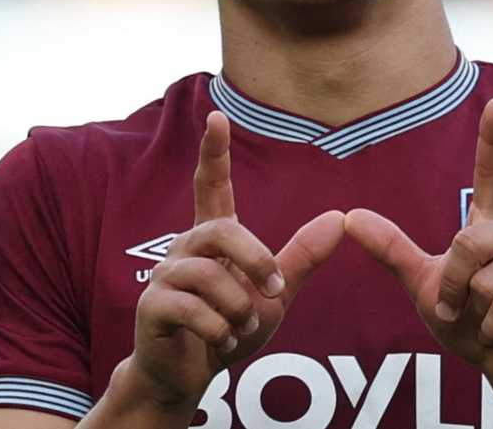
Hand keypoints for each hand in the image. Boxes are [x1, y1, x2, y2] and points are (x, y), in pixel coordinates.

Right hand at [125, 111, 343, 412]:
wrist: (190, 375)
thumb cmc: (229, 327)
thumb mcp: (274, 294)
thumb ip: (302, 256)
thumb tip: (340, 216)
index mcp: (212, 238)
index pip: (211, 185)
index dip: (214, 152)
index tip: (217, 116)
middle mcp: (184, 247)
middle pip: (224, 230)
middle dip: (256, 261)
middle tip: (271, 292)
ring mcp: (164, 276)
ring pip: (211, 277)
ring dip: (239, 310)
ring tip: (238, 329)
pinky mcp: (152, 306)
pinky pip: (195, 311)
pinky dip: (219, 332)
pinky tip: (220, 342)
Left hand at [345, 98, 492, 400]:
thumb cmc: (468, 321)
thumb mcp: (423, 284)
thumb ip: (391, 249)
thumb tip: (348, 217)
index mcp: (489, 225)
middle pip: (467, 241)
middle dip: (453, 285)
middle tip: (461, 307)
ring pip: (484, 279)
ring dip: (473, 311)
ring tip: (489, 320)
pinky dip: (492, 329)